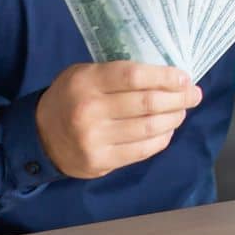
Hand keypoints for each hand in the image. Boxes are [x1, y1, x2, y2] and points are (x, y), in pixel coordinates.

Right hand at [35, 61, 202, 179]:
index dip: (164, 77)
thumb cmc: (70, 97)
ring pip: (149, 128)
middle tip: (194, 94)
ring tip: (182, 111)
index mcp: (87, 82)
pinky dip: (161, 139)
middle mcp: (90, 110)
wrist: (40, 137)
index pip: (134, 76)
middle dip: (178, 98)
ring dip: (174, 119)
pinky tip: (167, 130)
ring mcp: (95, 139)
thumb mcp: (84, 74)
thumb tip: (164, 75)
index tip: (184, 77)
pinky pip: (141, 150)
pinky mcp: (101, 162)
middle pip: (147, 104)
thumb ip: (117, 73)